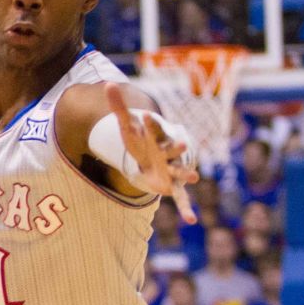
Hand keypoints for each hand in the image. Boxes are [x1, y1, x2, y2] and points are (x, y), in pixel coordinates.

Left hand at [107, 84, 198, 222]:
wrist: (154, 155)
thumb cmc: (140, 140)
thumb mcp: (126, 125)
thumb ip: (118, 106)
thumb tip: (107, 83)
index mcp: (156, 137)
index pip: (154, 128)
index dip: (149, 123)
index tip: (144, 116)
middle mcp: (167, 152)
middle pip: (173, 149)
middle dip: (178, 148)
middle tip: (185, 144)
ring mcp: (171, 169)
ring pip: (180, 171)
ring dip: (186, 174)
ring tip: (196, 177)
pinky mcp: (171, 185)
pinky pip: (181, 198)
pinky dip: (186, 209)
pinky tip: (191, 221)